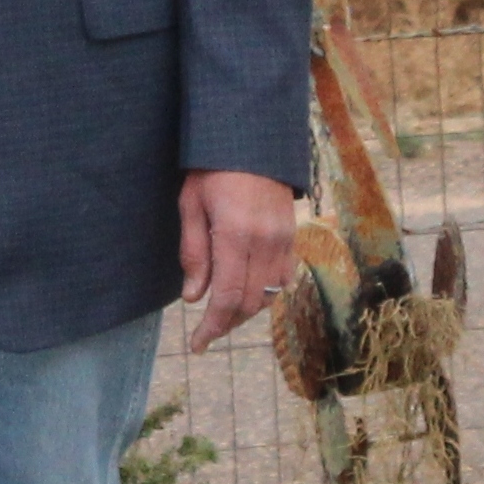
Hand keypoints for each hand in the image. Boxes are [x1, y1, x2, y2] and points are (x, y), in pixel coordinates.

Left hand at [179, 169, 298, 356]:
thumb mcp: (191, 205)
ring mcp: (284, 240)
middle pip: (251, 303)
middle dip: (227, 324)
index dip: (212, 327)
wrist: (252, 138)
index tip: (197, 345)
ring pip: (270, 295)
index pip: (228, 297)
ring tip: (223, 314)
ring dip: (246, 311)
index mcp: (236, 234)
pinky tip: (248, 291)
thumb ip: (194, 252)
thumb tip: (194, 297)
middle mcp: (265, 242)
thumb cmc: (212, 168)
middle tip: (206, 334)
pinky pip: (283, 278)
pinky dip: (266, 293)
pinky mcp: (292, 236)